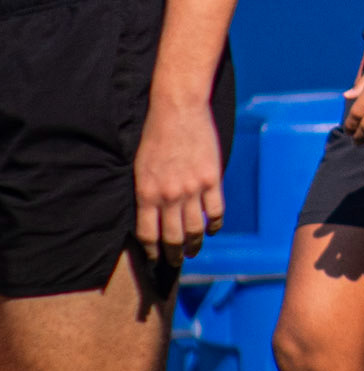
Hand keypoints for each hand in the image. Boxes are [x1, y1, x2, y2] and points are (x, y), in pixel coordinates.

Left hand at [134, 98, 224, 264]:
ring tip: (193, 251)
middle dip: (173, 255)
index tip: (155, 259)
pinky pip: (216, 211)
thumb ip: (146, 193)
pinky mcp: (212, 179)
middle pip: (172, 238)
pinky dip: (215, 225)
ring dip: (194, 245)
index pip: (148, 235)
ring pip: (194, 229)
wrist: (177, 108)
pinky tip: (213, 229)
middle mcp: (169, 196)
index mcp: (147, 194)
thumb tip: (151, 217)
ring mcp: (192, 189)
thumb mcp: (140, 167)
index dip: (153, 252)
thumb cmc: (154, 134)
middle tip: (174, 262)